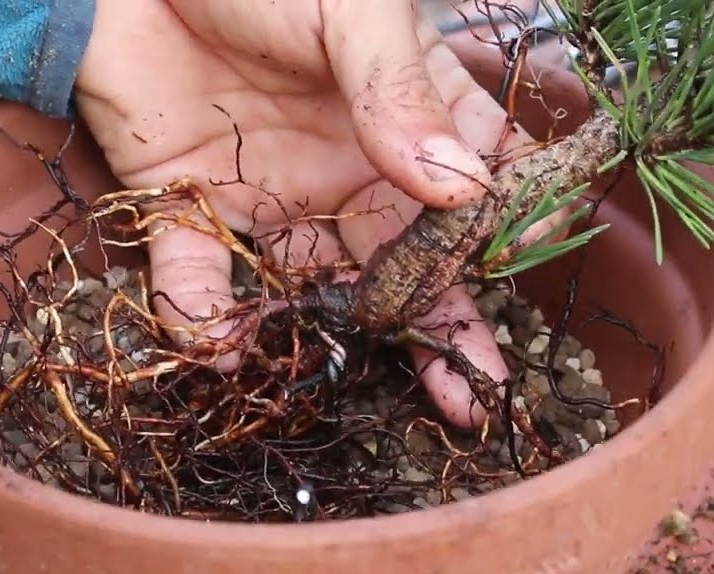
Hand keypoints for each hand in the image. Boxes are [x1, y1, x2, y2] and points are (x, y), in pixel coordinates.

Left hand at [74, 0, 544, 427]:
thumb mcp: (350, 9)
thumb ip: (401, 94)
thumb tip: (464, 188)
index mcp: (401, 115)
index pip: (470, 188)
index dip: (503, 233)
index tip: (525, 266)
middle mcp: (344, 170)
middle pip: (403, 261)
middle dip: (440, 328)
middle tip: (473, 395)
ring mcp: (269, 194)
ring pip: (312, 285)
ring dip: (335, 341)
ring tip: (361, 388)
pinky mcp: (188, 203)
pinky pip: (197, 272)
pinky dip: (201, 311)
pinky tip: (219, 346)